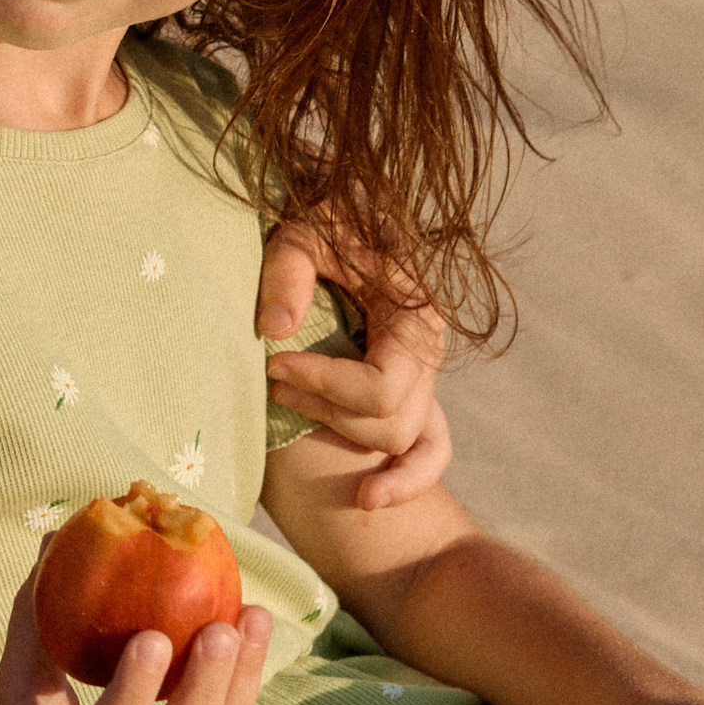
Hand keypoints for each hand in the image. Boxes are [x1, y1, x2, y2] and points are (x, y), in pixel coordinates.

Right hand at [0, 568, 272, 704]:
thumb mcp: (14, 691)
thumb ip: (33, 619)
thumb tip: (56, 537)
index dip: (130, 697)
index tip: (152, 635)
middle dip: (204, 694)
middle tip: (222, 627)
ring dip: (238, 687)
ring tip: (253, 619)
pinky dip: (239, 694)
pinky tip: (251, 641)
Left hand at [258, 216, 448, 506]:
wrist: (349, 205)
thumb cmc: (326, 217)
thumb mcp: (302, 232)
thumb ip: (289, 273)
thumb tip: (275, 332)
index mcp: (415, 317)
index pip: (380, 386)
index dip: (325, 386)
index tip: (274, 365)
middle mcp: (428, 351)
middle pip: (390, 421)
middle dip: (326, 410)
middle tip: (274, 380)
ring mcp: (423, 374)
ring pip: (400, 438)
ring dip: (344, 433)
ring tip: (286, 404)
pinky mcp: (410, 387)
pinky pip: (429, 448)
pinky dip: (407, 478)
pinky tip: (367, 499)